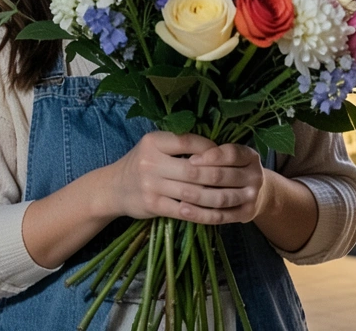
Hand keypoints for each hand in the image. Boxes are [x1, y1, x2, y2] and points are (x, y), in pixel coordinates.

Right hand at [106, 132, 260, 224]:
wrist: (113, 188)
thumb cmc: (141, 163)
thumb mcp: (154, 146)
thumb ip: (178, 144)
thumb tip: (217, 147)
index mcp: (153, 141)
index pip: (189, 142)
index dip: (211, 149)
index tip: (227, 156)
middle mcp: (150, 161)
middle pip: (194, 170)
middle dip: (221, 176)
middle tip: (243, 180)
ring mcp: (151, 185)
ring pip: (193, 192)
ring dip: (219, 197)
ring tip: (238, 198)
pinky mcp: (153, 205)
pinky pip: (185, 211)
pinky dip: (205, 214)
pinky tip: (220, 214)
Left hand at [186, 143, 266, 224]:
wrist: (256, 192)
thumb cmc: (233, 169)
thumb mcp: (230, 156)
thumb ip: (213, 152)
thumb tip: (187, 152)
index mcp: (251, 156)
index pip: (232, 154)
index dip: (211, 156)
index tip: (191, 159)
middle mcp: (255, 176)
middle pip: (224, 176)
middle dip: (198, 176)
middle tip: (177, 176)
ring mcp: (252, 197)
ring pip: (222, 198)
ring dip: (198, 196)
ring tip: (178, 193)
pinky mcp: (245, 214)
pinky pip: (220, 216)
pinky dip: (200, 214)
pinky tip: (183, 210)